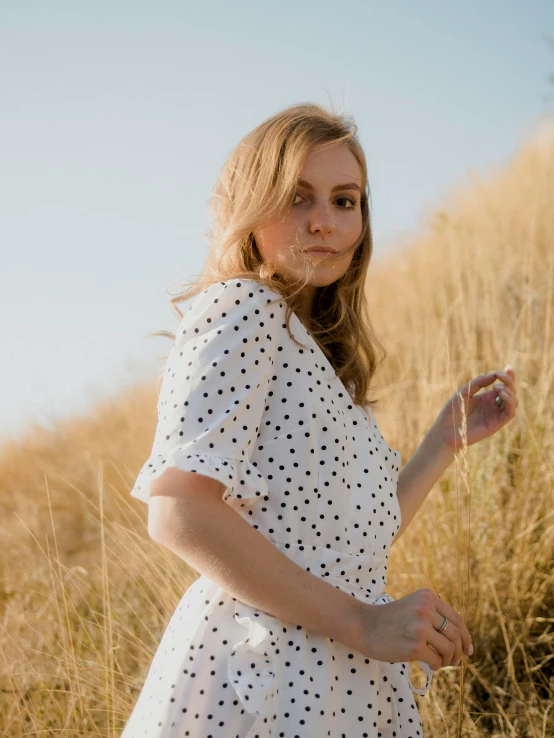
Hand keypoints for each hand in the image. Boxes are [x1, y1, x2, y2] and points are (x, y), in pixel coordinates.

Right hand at [355, 588, 472, 669]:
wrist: (363, 625)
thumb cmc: (388, 620)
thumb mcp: (413, 607)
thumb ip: (434, 616)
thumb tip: (461, 640)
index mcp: (427, 597)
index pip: (456, 619)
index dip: (466, 637)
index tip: (468, 650)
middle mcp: (426, 609)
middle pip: (456, 635)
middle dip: (458, 652)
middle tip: (454, 661)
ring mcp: (420, 627)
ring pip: (450, 649)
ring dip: (448, 660)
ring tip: (440, 663)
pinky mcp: (415, 646)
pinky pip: (437, 660)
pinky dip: (437, 666)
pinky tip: (429, 665)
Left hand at [434, 364, 517, 452]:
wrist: (445, 430)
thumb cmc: (452, 411)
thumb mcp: (464, 391)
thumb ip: (479, 383)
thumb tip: (495, 375)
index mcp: (487, 397)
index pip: (504, 386)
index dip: (509, 376)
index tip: (507, 367)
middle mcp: (493, 406)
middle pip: (511, 392)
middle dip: (509, 381)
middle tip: (500, 376)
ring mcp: (495, 415)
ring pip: (514, 402)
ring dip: (510, 391)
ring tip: (496, 388)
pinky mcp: (496, 424)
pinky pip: (510, 413)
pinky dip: (510, 402)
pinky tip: (501, 394)